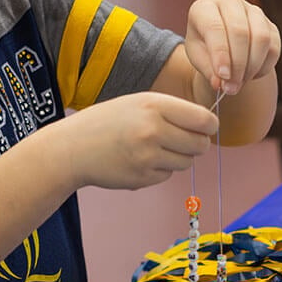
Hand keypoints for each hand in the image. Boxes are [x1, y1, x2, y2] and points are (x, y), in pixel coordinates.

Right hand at [56, 92, 216, 189]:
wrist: (72, 149)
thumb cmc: (107, 121)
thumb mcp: (138, 103)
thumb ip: (172, 111)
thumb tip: (207, 125)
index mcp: (154, 106)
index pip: (204, 120)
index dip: (210, 126)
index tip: (206, 127)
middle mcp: (153, 131)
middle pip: (200, 145)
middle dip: (196, 143)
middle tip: (181, 139)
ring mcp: (148, 157)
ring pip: (187, 162)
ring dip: (178, 157)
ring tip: (155, 148)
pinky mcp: (142, 178)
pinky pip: (168, 175)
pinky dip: (160, 170)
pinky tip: (140, 160)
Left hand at [184, 0, 280, 96]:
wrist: (223, 43)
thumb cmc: (205, 48)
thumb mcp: (198, 58)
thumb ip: (208, 70)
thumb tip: (221, 83)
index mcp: (205, 7)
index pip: (215, 28)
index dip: (221, 54)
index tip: (223, 77)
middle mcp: (230, 2)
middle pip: (240, 32)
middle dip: (238, 64)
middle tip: (232, 87)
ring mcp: (253, 11)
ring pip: (261, 38)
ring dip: (252, 66)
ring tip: (240, 82)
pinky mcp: (270, 25)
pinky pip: (273, 48)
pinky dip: (263, 67)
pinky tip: (251, 75)